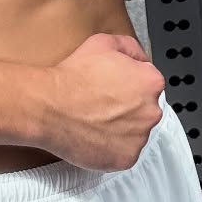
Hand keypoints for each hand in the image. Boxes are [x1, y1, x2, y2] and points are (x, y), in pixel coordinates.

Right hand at [42, 33, 166, 171]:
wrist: (49, 107)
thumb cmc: (73, 77)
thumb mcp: (103, 42)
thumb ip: (130, 47)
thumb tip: (139, 58)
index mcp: (151, 83)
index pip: (148, 84)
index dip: (128, 83)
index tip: (112, 87)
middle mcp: (151, 111)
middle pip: (144, 110)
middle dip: (127, 107)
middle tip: (101, 104)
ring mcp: (139, 138)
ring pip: (134, 132)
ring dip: (120, 128)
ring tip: (95, 121)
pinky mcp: (126, 158)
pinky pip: (123, 153)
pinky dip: (111, 147)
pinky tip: (94, 136)